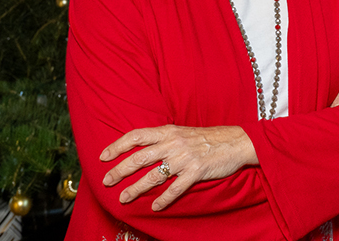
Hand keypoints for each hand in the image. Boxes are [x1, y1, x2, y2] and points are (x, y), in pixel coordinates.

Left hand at [100, 124, 256, 210]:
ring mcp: (184, 158)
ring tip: (123, 198)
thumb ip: (163, 139)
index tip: (103, 156)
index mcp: (167, 131)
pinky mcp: (196, 171)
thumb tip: (141, 149)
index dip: (117, 146)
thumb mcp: (181, 132)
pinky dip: (163, 199)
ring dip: (136, 188)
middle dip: (120, 170)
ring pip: (153, 175)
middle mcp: (172, 143)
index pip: (136, 136)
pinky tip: (154, 207)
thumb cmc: (207, 138)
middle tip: (106, 181)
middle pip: (139, 157)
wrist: (235, 141)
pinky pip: (175, 188)